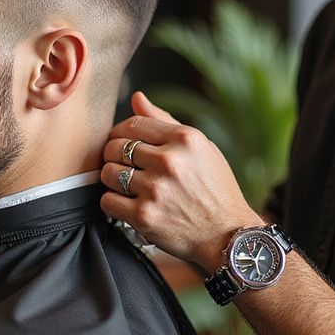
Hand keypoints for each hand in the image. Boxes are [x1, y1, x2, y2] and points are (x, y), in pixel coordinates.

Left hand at [100, 91, 260, 270]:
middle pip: (116, 146)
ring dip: (112, 179)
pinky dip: (112, 202)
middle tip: (123, 166)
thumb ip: (166, 121)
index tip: (121, 142)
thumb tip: (137, 98)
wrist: (227, 235)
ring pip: (108, 172)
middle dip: (113, 155)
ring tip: (126, 186)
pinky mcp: (144, 216)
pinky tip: (126, 204)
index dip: (121, 132)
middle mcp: (170, 161)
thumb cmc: (216, 190)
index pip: (134, 124)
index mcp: (184, 138)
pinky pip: (107, 201)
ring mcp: (156, 189)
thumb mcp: (201, 148)